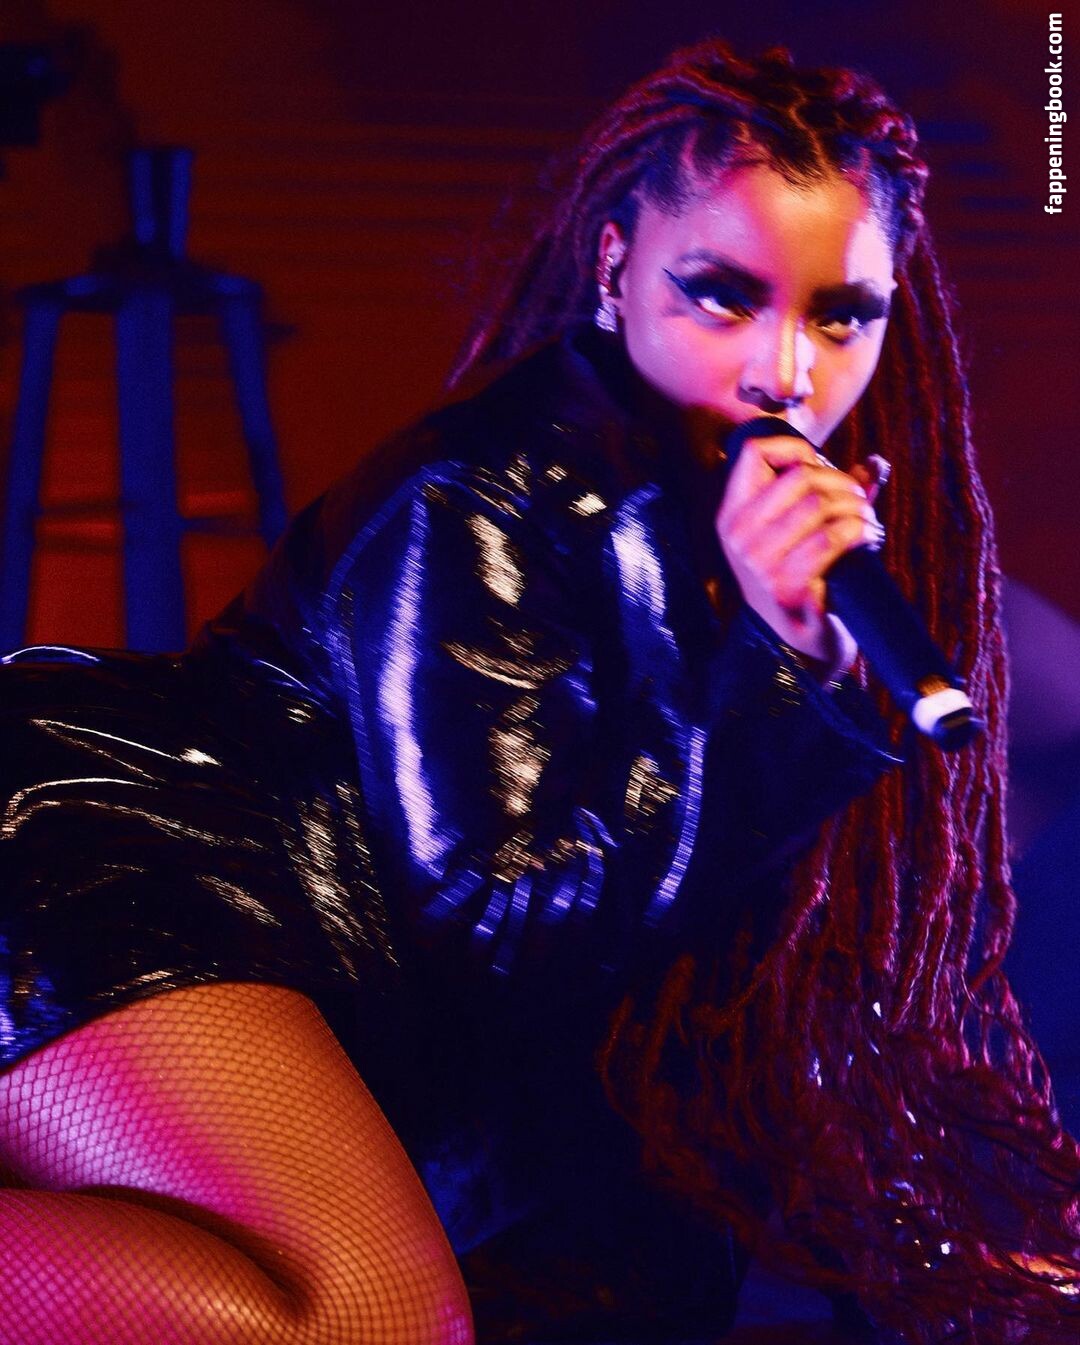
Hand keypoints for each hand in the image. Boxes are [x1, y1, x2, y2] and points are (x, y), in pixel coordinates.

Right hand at [716, 431, 887, 673]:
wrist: (799, 648)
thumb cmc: (801, 582)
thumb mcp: (798, 534)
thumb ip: (830, 496)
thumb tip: (876, 463)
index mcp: (732, 517)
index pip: (752, 452)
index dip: (795, 447)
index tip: (821, 466)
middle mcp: (738, 538)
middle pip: (800, 476)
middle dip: (842, 483)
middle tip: (860, 502)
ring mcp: (759, 564)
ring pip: (820, 505)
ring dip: (857, 510)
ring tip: (868, 524)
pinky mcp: (787, 587)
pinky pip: (833, 538)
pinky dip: (860, 532)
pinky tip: (868, 539)